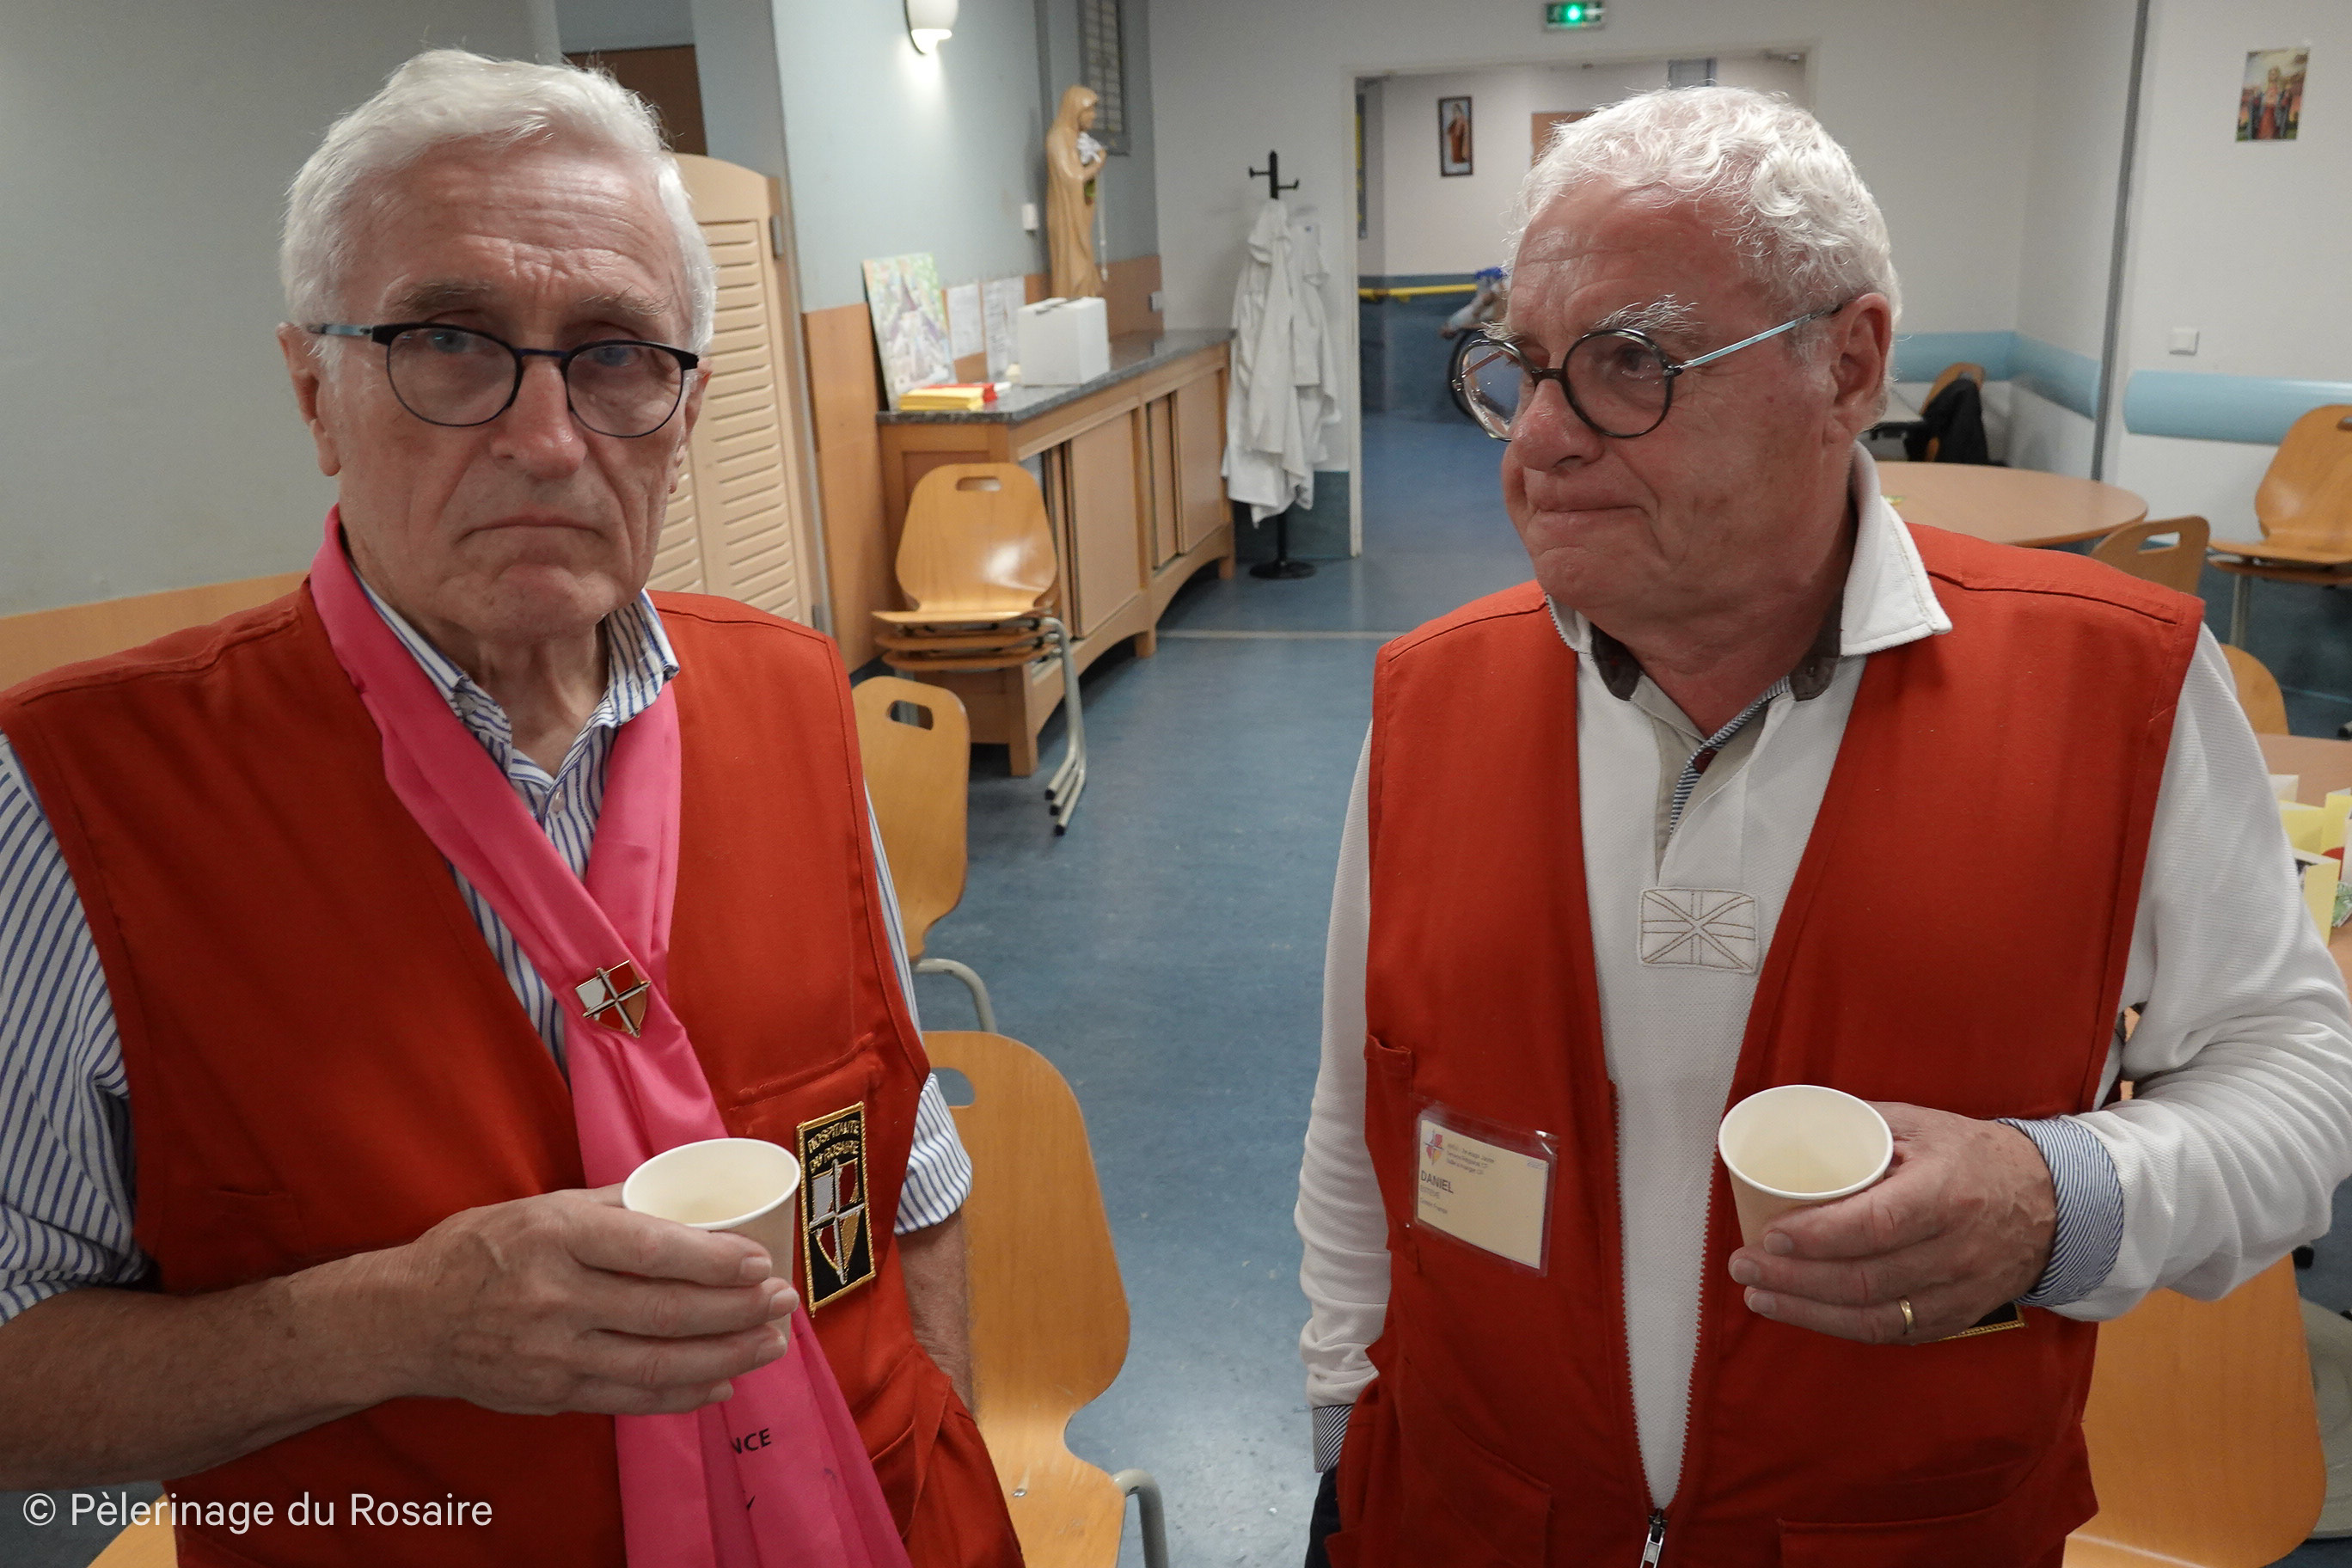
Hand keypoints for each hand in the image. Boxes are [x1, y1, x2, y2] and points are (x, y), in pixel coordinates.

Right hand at [370, 1186, 799, 1415]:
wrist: (407, 1319)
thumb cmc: (479, 1250)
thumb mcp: (542, 1207)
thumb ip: (615, 1205)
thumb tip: (686, 1201)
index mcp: (558, 1237)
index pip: (654, 1252)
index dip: (714, 1261)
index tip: (758, 1261)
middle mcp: (557, 1299)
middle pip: (667, 1313)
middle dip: (737, 1311)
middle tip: (781, 1303)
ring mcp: (554, 1355)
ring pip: (659, 1364)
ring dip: (727, 1356)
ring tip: (770, 1343)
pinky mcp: (553, 1395)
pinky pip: (632, 1399)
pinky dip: (684, 1394)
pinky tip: (722, 1383)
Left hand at [1726, 1103, 2054, 1343]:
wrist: (2052, 1203)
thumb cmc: (1973, 1156)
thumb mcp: (1921, 1124)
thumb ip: (1859, 1126)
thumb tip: (1789, 1123)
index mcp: (1946, 1194)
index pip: (1877, 1225)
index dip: (1820, 1236)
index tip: (1771, 1234)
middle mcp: (1956, 1251)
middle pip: (1865, 1279)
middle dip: (1793, 1279)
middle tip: (1743, 1266)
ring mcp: (1959, 1292)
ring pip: (1874, 1316)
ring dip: (1806, 1312)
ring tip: (1758, 1296)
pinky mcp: (1956, 1317)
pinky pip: (1892, 1333)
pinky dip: (1841, 1327)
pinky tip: (1802, 1314)